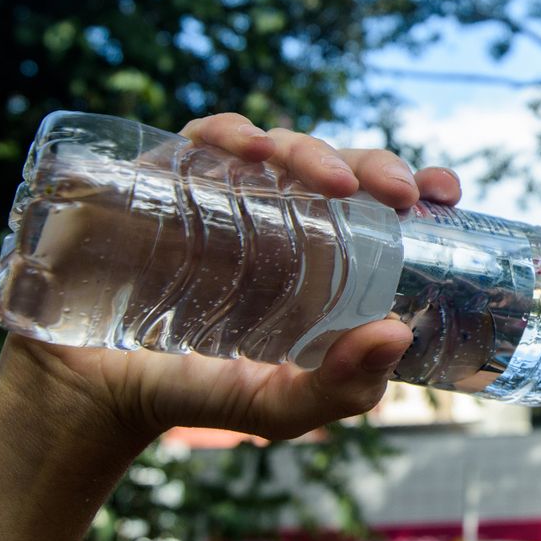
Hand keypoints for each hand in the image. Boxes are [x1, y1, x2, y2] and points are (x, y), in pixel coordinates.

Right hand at [0, 113, 464, 443]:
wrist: (95, 395)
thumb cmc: (197, 394)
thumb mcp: (281, 408)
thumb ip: (341, 389)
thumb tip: (397, 334)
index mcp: (321, 259)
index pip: (377, 208)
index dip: (416, 184)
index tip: (445, 190)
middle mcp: (279, 219)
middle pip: (336, 169)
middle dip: (375, 164)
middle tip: (400, 193)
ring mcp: (223, 196)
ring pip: (278, 147)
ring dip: (310, 149)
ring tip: (333, 183)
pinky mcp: (165, 183)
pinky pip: (200, 140)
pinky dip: (226, 132)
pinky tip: (243, 149)